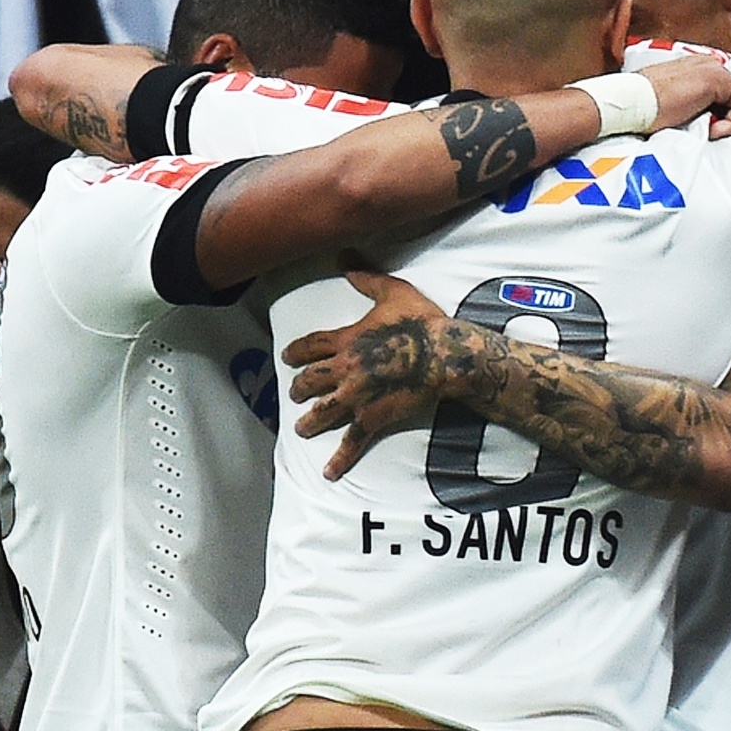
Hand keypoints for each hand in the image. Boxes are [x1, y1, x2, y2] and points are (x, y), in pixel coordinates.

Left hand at [282, 269, 469, 478]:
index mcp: (347, 340)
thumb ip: (366, 277)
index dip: (296, 351)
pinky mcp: (372, 417)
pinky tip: (329, 472)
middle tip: (294, 394)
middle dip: (299, 388)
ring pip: (323, 411)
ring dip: (310, 421)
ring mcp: (356, 396)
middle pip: (310, 381)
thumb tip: (344, 258)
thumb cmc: (421, 321)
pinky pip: (352, 441)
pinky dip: (339, 458)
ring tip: (301, 429)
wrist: (444, 355)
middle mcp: (344, 370)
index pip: (311, 346)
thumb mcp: (393, 291)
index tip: (287, 356)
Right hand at [638, 54, 730, 138]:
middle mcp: (707, 63)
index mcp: (695, 68)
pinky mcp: (718, 78)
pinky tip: (710, 130)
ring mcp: (713, 67)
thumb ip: (693, 108)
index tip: (711, 132)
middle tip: (710, 133)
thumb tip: (710, 125)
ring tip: (707, 131)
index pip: (726, 93)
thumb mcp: (673, 107)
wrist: (630, 104)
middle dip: (729, 118)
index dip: (726, 116)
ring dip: (729, 123)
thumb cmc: (642, 109)